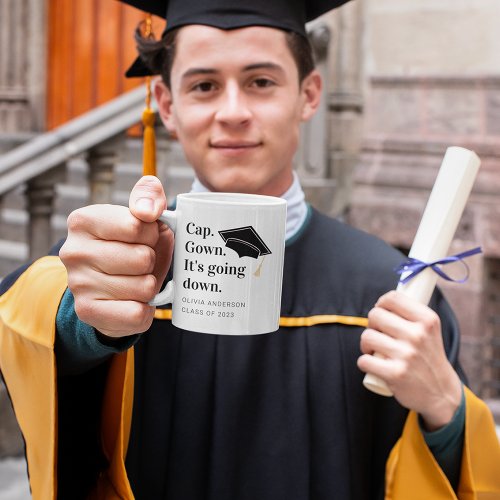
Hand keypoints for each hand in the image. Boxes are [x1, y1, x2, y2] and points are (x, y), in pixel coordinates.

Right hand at [59, 176, 172, 337]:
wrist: (114, 286)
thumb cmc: (134, 245)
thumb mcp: (145, 215)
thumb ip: (149, 197)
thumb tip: (147, 211)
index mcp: (84, 221)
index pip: (137, 226)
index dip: (153, 234)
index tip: (145, 236)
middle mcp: (73, 251)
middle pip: (143, 258)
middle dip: (152, 261)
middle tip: (141, 263)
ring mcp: (78, 284)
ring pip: (144, 287)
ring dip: (150, 286)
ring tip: (136, 280)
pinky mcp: (87, 312)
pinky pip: (137, 314)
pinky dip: (145, 310)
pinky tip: (134, 302)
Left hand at [357, 291, 461, 430]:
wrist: (441, 393)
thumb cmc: (428, 357)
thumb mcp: (430, 331)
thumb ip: (411, 314)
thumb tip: (385, 299)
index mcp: (427, 320)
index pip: (392, 298)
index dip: (381, 304)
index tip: (381, 312)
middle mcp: (418, 335)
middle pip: (375, 315)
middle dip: (371, 325)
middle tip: (378, 335)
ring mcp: (407, 355)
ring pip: (367, 337)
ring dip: (366, 344)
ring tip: (374, 351)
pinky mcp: (395, 374)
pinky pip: (364, 360)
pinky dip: (364, 363)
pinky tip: (372, 364)